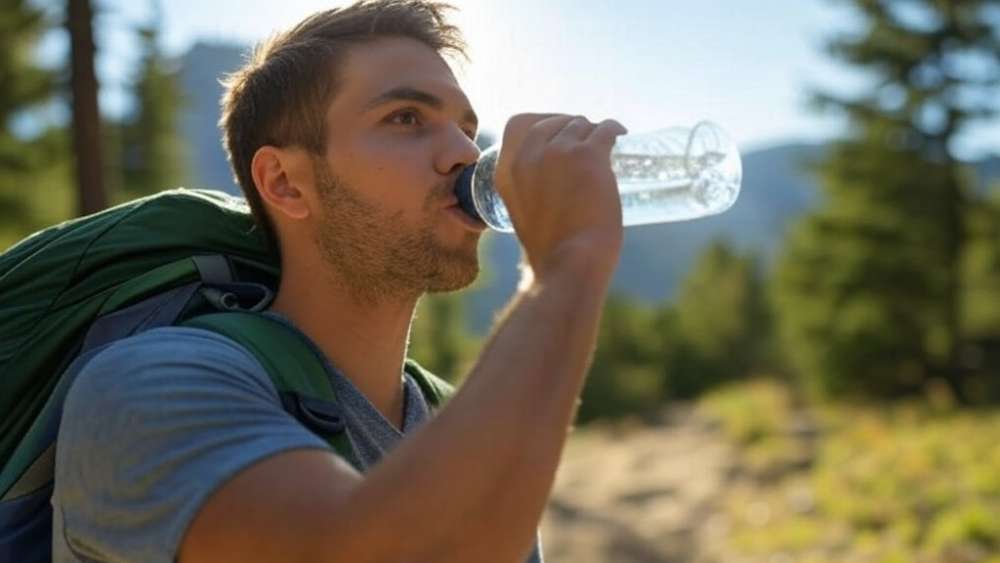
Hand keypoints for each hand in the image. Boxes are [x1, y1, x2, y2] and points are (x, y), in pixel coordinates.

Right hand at [494, 114, 627, 280]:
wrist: (569, 263)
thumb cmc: (550, 249)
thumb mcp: (523, 211)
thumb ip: (529, 189)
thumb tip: (552, 180)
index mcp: (506, 170)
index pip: (519, 125)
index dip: (541, 124)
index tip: (557, 133)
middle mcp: (528, 155)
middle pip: (552, 121)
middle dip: (570, 126)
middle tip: (586, 140)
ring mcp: (558, 152)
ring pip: (580, 125)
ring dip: (592, 132)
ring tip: (604, 143)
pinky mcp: (588, 155)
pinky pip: (604, 129)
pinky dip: (614, 129)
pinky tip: (620, 134)